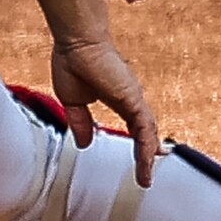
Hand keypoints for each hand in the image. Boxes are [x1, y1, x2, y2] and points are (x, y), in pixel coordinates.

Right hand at [49, 35, 157, 183]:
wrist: (77, 44)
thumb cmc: (73, 63)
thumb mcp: (72, 102)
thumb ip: (80, 123)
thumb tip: (85, 142)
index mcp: (119, 99)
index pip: (134, 127)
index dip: (138, 144)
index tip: (142, 160)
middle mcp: (130, 99)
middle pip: (145, 132)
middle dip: (148, 153)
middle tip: (148, 173)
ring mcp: (133, 99)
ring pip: (147, 133)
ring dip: (148, 156)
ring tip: (146, 176)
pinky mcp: (132, 99)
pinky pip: (144, 127)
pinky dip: (147, 145)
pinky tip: (148, 159)